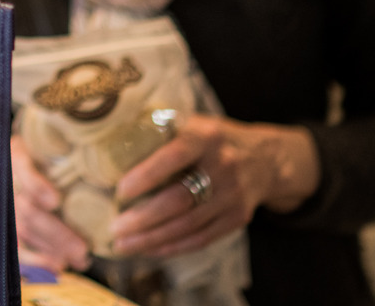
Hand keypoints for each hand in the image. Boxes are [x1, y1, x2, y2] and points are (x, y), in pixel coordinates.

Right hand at [10, 136, 89, 271]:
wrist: (22, 157)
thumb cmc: (47, 151)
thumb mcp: (54, 142)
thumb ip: (70, 152)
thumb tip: (104, 166)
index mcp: (18, 155)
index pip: (22, 170)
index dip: (37, 186)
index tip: (55, 201)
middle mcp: (8, 181)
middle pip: (27, 210)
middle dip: (56, 232)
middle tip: (83, 249)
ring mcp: (4, 206)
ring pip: (24, 231)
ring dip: (53, 249)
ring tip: (80, 260)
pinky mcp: (6, 226)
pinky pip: (17, 247)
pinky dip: (36, 260)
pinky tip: (57, 267)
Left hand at [108, 114, 319, 258]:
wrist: (265, 158)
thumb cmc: (212, 139)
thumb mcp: (193, 124)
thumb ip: (161, 132)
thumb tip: (109, 148)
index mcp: (206, 137)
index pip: (174, 156)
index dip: (146, 175)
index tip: (120, 190)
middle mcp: (223, 166)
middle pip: (179, 199)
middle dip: (143, 218)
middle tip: (114, 227)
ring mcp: (233, 196)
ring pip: (188, 225)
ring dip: (152, 239)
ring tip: (124, 244)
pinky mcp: (237, 218)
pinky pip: (201, 238)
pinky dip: (172, 247)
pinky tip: (149, 249)